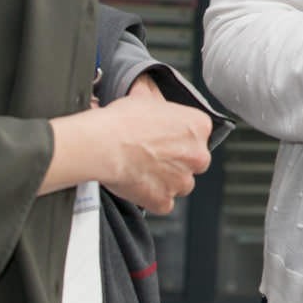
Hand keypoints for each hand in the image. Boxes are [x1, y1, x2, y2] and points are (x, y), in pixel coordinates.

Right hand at [88, 93, 213, 213]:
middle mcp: (197, 155)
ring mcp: (182, 180)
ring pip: (181, 184)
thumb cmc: (123, 120)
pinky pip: (163, 202)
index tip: (165, 139)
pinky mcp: (164, 200)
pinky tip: (138, 184)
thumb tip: (152, 103)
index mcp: (198, 126)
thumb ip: (161, 108)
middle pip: (194, 162)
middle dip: (178, 162)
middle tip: (154, 156)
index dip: (180, 139)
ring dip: (166, 180)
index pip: (198, 136)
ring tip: (143, 170)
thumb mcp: (147, 99)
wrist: (104, 143)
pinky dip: (152, 197)